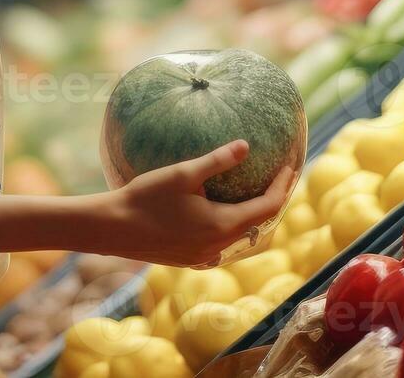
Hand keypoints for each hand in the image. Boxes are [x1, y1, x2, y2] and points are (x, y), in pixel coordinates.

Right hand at [101, 140, 296, 268]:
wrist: (112, 229)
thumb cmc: (146, 197)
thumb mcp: (183, 174)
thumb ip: (217, 160)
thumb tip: (245, 145)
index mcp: (222, 225)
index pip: (267, 207)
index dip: (283, 186)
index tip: (290, 166)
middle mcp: (218, 246)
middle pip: (261, 224)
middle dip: (274, 200)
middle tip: (282, 178)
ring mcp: (205, 256)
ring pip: (244, 237)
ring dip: (256, 215)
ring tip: (260, 193)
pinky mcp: (191, 258)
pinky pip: (226, 243)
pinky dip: (236, 226)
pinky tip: (228, 212)